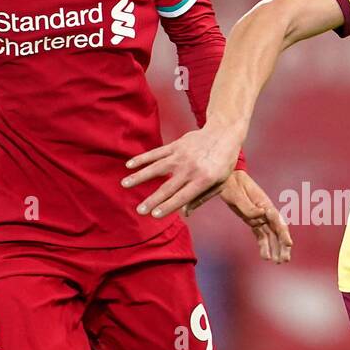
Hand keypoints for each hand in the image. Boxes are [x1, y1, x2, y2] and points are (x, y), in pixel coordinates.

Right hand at [122, 125, 241, 216]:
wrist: (224, 133)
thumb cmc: (223, 163)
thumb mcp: (219, 183)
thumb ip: (201, 198)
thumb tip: (184, 213)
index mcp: (203, 180)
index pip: (182, 197)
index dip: (168, 207)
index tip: (154, 215)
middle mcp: (190, 169)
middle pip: (167, 187)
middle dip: (152, 200)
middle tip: (139, 210)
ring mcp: (181, 156)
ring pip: (157, 168)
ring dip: (140, 177)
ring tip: (125, 184)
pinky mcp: (176, 146)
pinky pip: (156, 153)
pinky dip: (142, 159)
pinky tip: (129, 165)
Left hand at [215, 170, 291, 261]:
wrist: (227, 178)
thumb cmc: (232, 184)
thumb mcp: (237, 195)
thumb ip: (248, 207)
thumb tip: (261, 215)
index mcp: (265, 204)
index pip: (277, 221)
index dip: (284, 233)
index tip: (289, 244)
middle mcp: (266, 212)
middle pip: (277, 231)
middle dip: (282, 245)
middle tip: (285, 259)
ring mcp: (260, 216)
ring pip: (270, 235)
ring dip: (275, 248)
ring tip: (278, 262)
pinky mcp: (253, 220)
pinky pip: (260, 235)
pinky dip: (264, 245)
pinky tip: (266, 257)